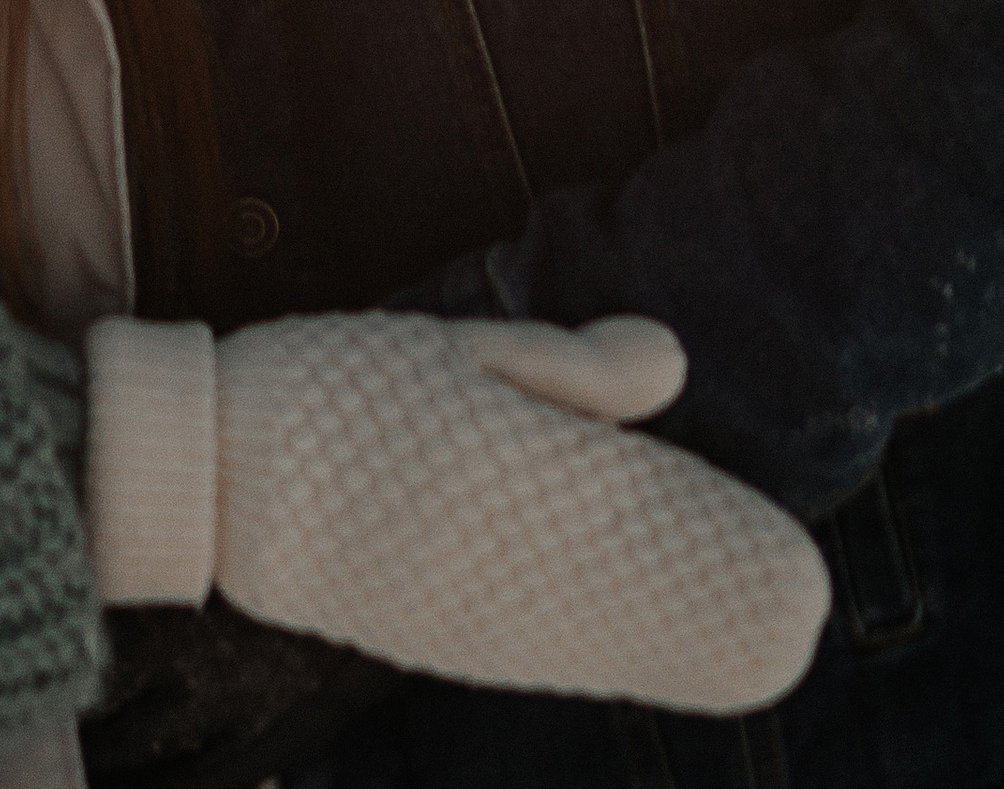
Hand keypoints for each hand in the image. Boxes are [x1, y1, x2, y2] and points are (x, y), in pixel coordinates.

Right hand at [210, 312, 829, 713]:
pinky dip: (606, 651)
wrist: (206, 473)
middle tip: (795, 608)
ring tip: (743, 639)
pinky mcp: (441, 648)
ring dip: (674, 641)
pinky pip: (549, 657)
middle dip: (723, 610)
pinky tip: (640, 645)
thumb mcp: (449, 346)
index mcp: (514, 466)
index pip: (652, 516)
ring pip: (606, 645)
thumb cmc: (330, 383)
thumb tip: (672, 362)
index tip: (796, 566)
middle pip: (646, 602)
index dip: (728, 545)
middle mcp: (509, 560)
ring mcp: (477, 620)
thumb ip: (565, 364)